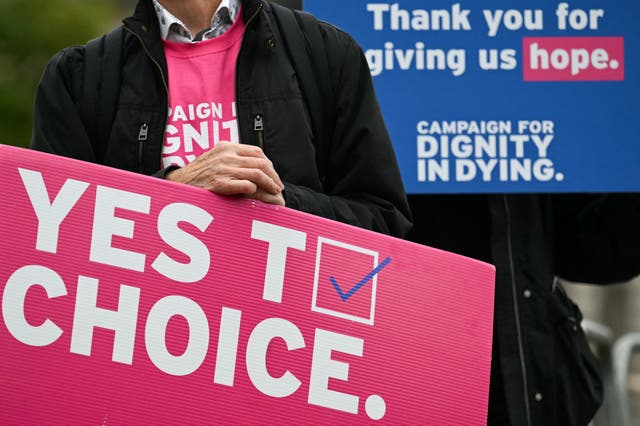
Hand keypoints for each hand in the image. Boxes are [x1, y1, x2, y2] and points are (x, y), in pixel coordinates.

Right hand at [166, 142, 284, 203]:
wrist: (177, 184)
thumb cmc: (197, 174)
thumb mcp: (214, 158)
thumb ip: (231, 158)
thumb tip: (252, 163)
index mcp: (226, 146)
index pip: (256, 151)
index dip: (269, 164)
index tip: (274, 174)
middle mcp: (226, 155)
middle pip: (260, 162)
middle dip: (273, 175)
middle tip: (278, 186)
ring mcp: (222, 169)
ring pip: (256, 174)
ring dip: (269, 184)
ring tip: (274, 192)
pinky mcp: (219, 183)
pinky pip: (246, 185)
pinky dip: (256, 190)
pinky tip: (259, 195)